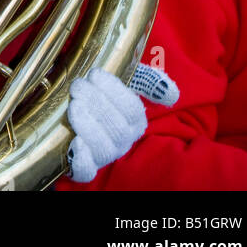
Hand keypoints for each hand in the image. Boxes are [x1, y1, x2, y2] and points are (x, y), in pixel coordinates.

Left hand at [66, 64, 179, 181]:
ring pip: (104, 149)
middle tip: (78, 86)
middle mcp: (123, 141)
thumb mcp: (126, 81)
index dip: (114, 91)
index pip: (132, 109)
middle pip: (118, 129)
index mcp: (136, 121)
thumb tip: (171, 93)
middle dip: (96, 104)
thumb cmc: (104, 94)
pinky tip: (76, 143)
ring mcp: (105, 155)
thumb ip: (148, 81)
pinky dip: (82, 159)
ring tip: (74, 105)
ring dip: (87, 126)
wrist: (81, 109)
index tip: (94, 74)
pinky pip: (87, 171)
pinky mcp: (86, 166)